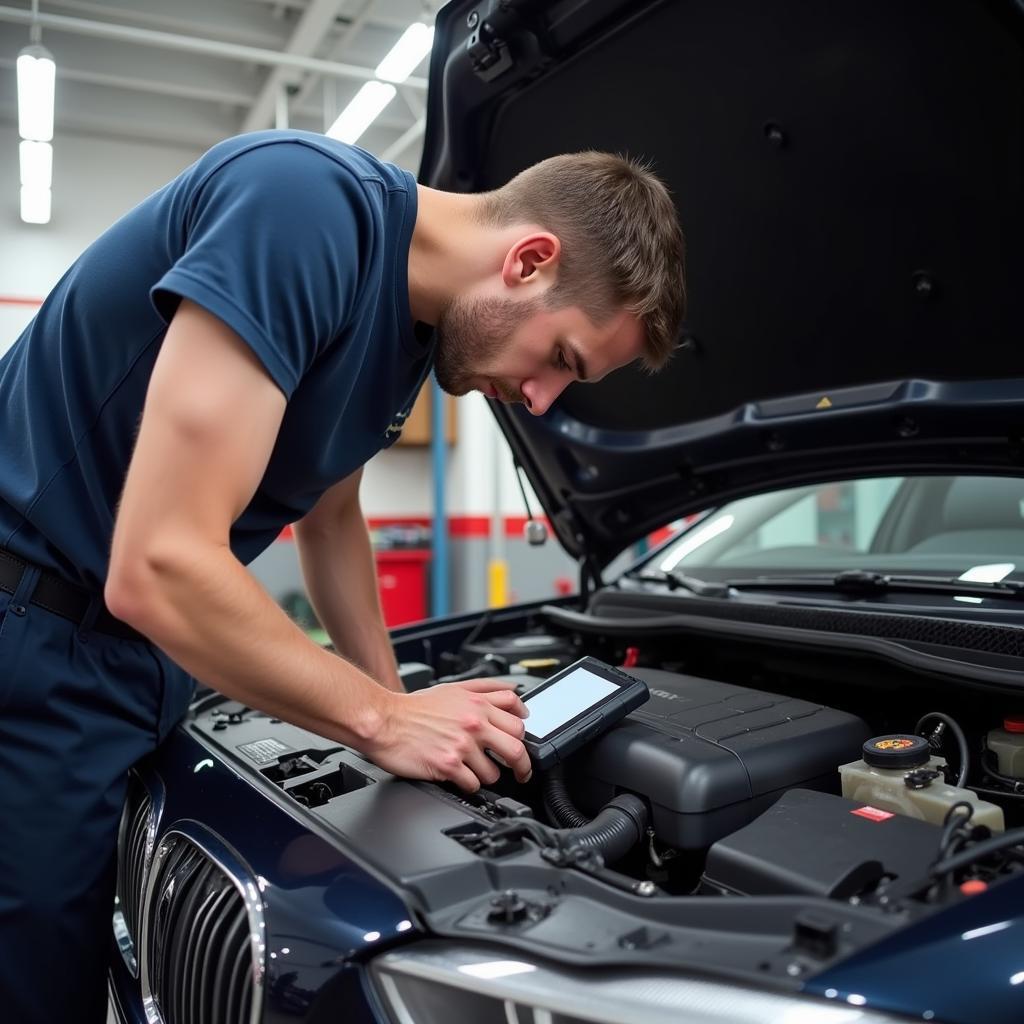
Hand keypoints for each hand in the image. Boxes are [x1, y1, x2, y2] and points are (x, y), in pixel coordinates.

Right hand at [363, 678, 530, 790]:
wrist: (383, 721)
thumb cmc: (413, 708)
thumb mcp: (452, 688)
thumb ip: (485, 688)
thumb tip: (513, 691)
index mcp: (476, 704)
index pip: (518, 716)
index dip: (525, 731)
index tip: (524, 741)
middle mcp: (473, 724)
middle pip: (516, 747)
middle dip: (521, 764)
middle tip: (519, 771)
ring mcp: (461, 746)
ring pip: (494, 772)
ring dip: (488, 775)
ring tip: (476, 771)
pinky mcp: (448, 766)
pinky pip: (473, 785)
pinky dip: (469, 785)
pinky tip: (460, 777)